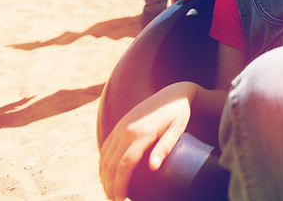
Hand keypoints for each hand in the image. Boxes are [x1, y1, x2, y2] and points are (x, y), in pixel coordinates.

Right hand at [98, 83, 195, 200]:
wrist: (172, 93)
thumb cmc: (179, 113)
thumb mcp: (178, 129)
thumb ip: (165, 147)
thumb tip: (152, 168)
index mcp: (141, 133)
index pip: (124, 165)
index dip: (120, 184)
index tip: (121, 198)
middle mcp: (126, 130)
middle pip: (111, 164)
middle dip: (110, 185)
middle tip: (115, 200)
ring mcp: (121, 126)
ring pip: (105, 156)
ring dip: (104, 176)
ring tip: (110, 191)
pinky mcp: (120, 125)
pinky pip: (106, 147)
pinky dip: (103, 163)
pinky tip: (106, 174)